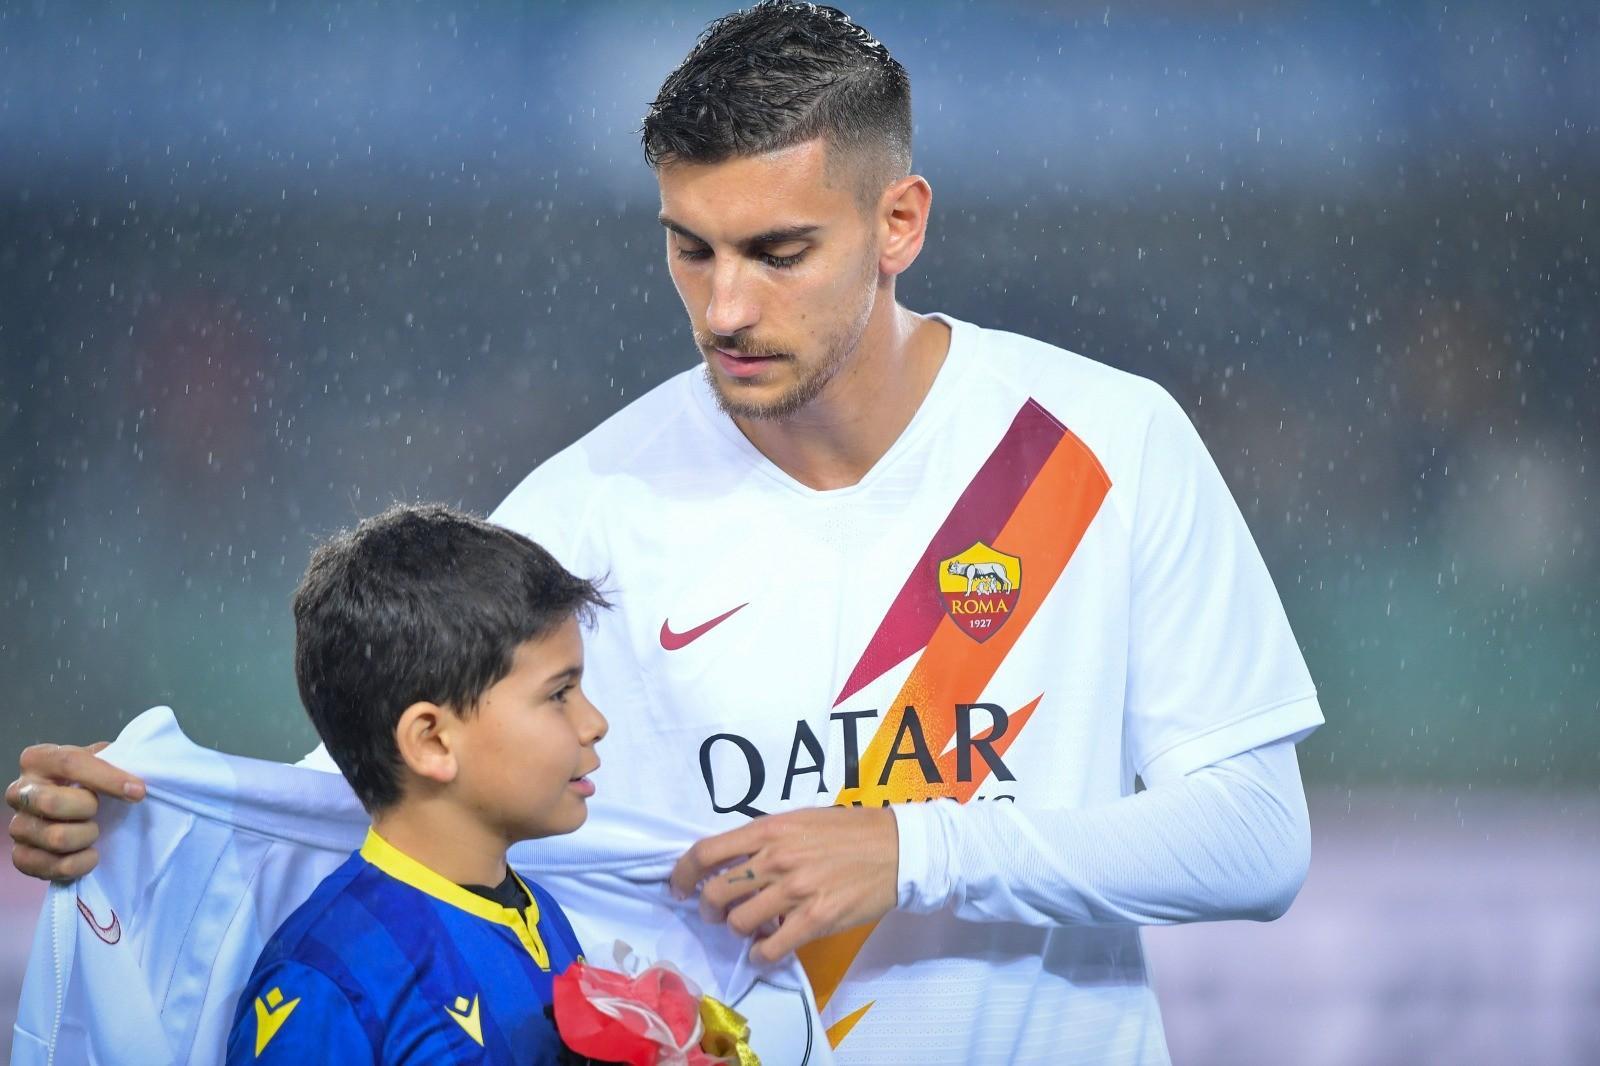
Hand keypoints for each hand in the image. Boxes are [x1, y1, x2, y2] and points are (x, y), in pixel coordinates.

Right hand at [7, 742, 144, 881]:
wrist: (75, 808)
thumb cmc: (92, 781)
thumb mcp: (103, 760)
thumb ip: (115, 761)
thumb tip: (134, 785)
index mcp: (38, 759)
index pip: (70, 764)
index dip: (107, 778)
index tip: (138, 792)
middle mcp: (19, 792)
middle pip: (52, 803)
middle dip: (88, 809)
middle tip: (100, 811)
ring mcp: (17, 826)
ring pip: (56, 838)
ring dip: (86, 837)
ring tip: (93, 832)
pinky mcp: (21, 857)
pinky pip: (50, 867)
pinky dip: (78, 865)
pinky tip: (89, 855)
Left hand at [668, 806, 898, 963]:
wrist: (896, 848)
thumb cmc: (847, 830)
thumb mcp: (798, 820)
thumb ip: (764, 839)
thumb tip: (732, 862)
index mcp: (767, 830)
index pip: (705, 852)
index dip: (681, 873)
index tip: (678, 887)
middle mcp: (774, 860)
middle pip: (714, 893)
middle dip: (708, 909)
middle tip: (717, 914)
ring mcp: (793, 891)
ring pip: (739, 923)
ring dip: (738, 932)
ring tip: (751, 929)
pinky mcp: (814, 920)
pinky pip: (770, 949)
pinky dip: (760, 956)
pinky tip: (765, 951)